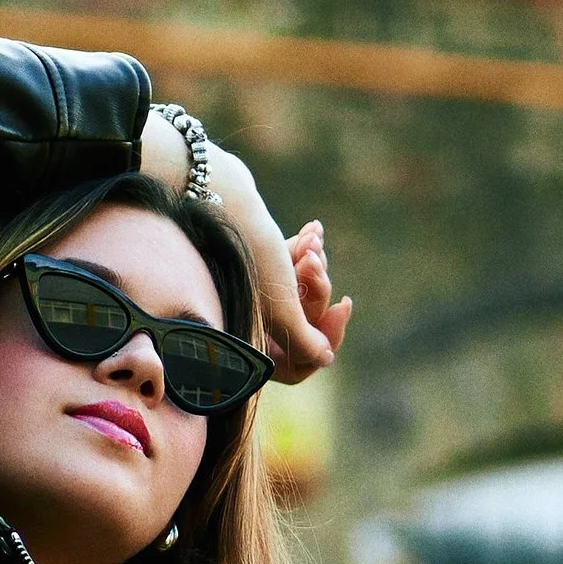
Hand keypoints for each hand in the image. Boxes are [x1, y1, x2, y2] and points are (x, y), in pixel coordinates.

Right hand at [205, 150, 351, 382]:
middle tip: (313, 262)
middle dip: (318, 289)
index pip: (297, 364)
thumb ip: (304, 342)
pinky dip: (307, 250)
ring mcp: (255, 293)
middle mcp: (251, 323)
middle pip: (304, 324)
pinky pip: (294, 267)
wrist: (220, 199)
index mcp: (250, 342)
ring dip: (315, 265)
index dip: (325, 339)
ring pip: (303, 293)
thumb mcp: (283, 309)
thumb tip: (326, 359)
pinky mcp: (258, 265)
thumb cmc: (249, 258)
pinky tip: (312, 230)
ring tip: (310, 240)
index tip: (342, 307)